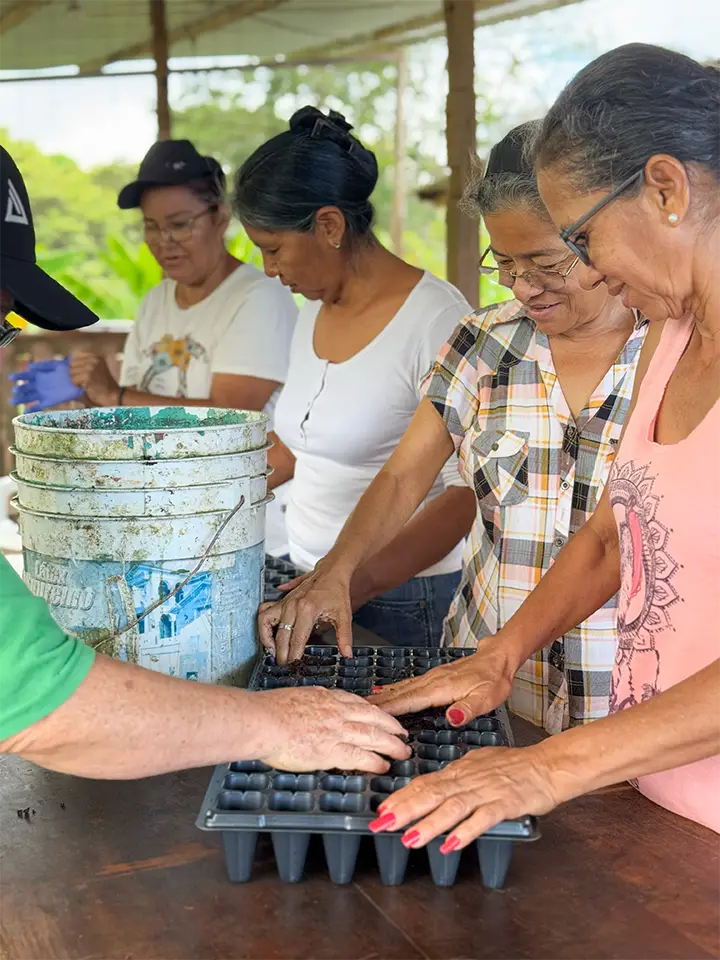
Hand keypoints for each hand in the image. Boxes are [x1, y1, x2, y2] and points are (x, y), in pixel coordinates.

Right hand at [9, 358, 83, 410]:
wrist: (80, 378)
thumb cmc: (68, 369)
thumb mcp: (56, 365)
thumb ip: (43, 365)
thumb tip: (30, 366)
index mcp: (39, 375)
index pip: (26, 375)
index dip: (18, 376)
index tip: (12, 378)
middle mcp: (39, 385)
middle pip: (25, 388)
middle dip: (19, 390)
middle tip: (14, 391)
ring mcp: (43, 393)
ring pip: (29, 397)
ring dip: (21, 399)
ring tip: (14, 401)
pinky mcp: (50, 401)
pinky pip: (39, 406)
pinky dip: (32, 409)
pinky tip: (25, 411)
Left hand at [69, 352, 119, 405]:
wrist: (112, 395)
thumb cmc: (103, 384)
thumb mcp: (95, 368)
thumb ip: (83, 363)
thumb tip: (66, 360)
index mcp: (96, 356)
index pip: (76, 355)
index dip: (75, 365)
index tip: (81, 371)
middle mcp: (94, 359)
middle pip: (72, 363)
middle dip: (75, 372)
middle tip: (84, 379)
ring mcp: (91, 367)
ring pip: (71, 372)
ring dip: (76, 379)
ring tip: (85, 383)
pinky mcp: (87, 375)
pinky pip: (73, 380)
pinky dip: (77, 385)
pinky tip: (86, 387)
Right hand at [254, 686, 410, 772]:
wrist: (262, 721)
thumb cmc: (268, 711)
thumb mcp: (295, 697)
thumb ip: (308, 702)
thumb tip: (309, 706)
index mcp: (325, 697)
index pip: (356, 702)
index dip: (373, 710)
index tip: (381, 715)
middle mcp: (336, 711)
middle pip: (373, 717)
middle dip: (391, 725)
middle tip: (403, 733)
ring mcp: (337, 730)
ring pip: (374, 735)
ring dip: (392, 744)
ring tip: (403, 752)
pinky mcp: (332, 751)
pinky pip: (361, 757)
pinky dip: (375, 762)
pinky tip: (384, 767)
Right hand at [258, 563, 353, 663]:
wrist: (331, 572)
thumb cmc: (336, 592)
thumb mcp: (344, 615)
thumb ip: (344, 636)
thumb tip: (346, 654)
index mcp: (308, 610)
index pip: (297, 639)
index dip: (294, 655)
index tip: (294, 665)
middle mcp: (292, 605)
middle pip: (281, 635)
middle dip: (281, 653)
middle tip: (285, 665)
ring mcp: (285, 602)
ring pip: (265, 621)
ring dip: (265, 638)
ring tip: (272, 650)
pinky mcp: (282, 600)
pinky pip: (264, 611)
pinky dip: (263, 624)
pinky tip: (268, 634)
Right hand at [368, 639, 514, 726]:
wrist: (498, 658)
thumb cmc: (494, 680)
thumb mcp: (487, 698)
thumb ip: (468, 708)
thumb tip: (452, 717)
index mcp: (441, 688)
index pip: (410, 701)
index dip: (390, 710)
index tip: (370, 716)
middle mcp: (431, 681)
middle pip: (400, 694)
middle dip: (379, 704)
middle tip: (355, 711)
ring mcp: (431, 677)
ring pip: (401, 688)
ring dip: (383, 697)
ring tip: (363, 704)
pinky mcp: (434, 677)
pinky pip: (408, 684)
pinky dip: (393, 690)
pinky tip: (385, 692)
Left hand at [368, 743, 560, 849]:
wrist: (547, 765)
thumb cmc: (514, 765)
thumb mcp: (479, 765)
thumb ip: (456, 777)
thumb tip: (433, 785)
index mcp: (460, 770)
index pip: (425, 783)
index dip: (402, 796)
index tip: (382, 810)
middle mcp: (468, 779)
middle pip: (432, 793)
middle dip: (405, 810)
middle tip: (381, 823)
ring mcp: (486, 791)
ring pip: (452, 807)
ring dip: (429, 824)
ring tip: (409, 839)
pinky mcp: (505, 804)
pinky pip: (482, 818)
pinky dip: (465, 831)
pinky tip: (451, 845)